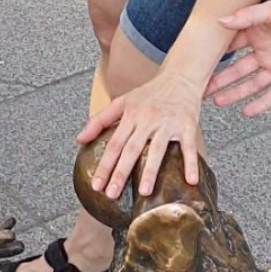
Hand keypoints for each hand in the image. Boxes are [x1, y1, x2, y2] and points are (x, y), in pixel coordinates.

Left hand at [76, 69, 201, 198]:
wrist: (180, 77)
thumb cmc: (150, 93)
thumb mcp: (122, 101)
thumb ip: (100, 120)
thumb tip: (79, 139)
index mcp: (131, 114)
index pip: (114, 143)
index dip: (104, 165)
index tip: (97, 184)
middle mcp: (148, 119)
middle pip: (132, 148)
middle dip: (121, 172)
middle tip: (112, 193)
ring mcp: (167, 123)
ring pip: (158, 149)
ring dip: (151, 171)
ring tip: (144, 193)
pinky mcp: (187, 126)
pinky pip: (189, 147)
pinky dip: (191, 164)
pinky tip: (190, 181)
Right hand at [207, 0, 270, 114]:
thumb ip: (248, 17)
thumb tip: (221, 20)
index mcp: (257, 32)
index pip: (230, 46)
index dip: (214, 55)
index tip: (196, 63)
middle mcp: (265, 50)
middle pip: (237, 69)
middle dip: (219, 79)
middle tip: (201, 89)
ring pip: (252, 83)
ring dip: (235, 92)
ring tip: (217, 101)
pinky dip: (261, 103)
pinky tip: (247, 111)